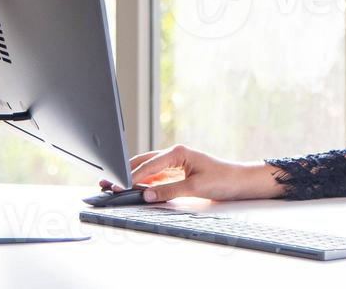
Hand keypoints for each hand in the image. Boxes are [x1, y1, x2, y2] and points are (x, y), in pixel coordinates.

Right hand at [97, 144, 284, 203]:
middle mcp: (173, 155)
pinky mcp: (175, 173)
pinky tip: (132, 188)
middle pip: (143, 163)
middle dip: (125, 172)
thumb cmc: (222, 179)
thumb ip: (169, 191)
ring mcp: (173, 164)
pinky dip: (142, 183)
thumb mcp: (195, 187)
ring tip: (113, 185)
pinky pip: (154, 177)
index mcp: (178, 152)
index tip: (117, 184)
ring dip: (131, 177)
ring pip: (146, 169)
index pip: (149, 164)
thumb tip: (147, 195)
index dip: (131, 175)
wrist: (238, 181)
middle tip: (107, 182)